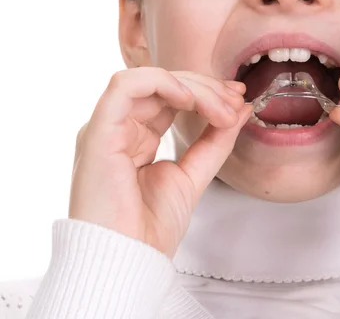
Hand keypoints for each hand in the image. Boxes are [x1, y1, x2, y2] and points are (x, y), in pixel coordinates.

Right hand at [69, 67, 249, 258]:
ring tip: (220, 107)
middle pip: (164, 85)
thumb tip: (239, 108)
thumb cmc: (150, 229)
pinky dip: (161, 83)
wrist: (128, 262)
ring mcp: (106, 127)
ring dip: (193, 87)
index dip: (206, 91)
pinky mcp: (97, 131)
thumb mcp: (195, 173)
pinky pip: (125, 86)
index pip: (171, 97)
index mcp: (137, 136)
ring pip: (150, 80)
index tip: (237, 99)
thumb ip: (215, 140)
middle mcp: (120, 128)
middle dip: (206, 88)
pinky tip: (189, 99)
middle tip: (235, 103)